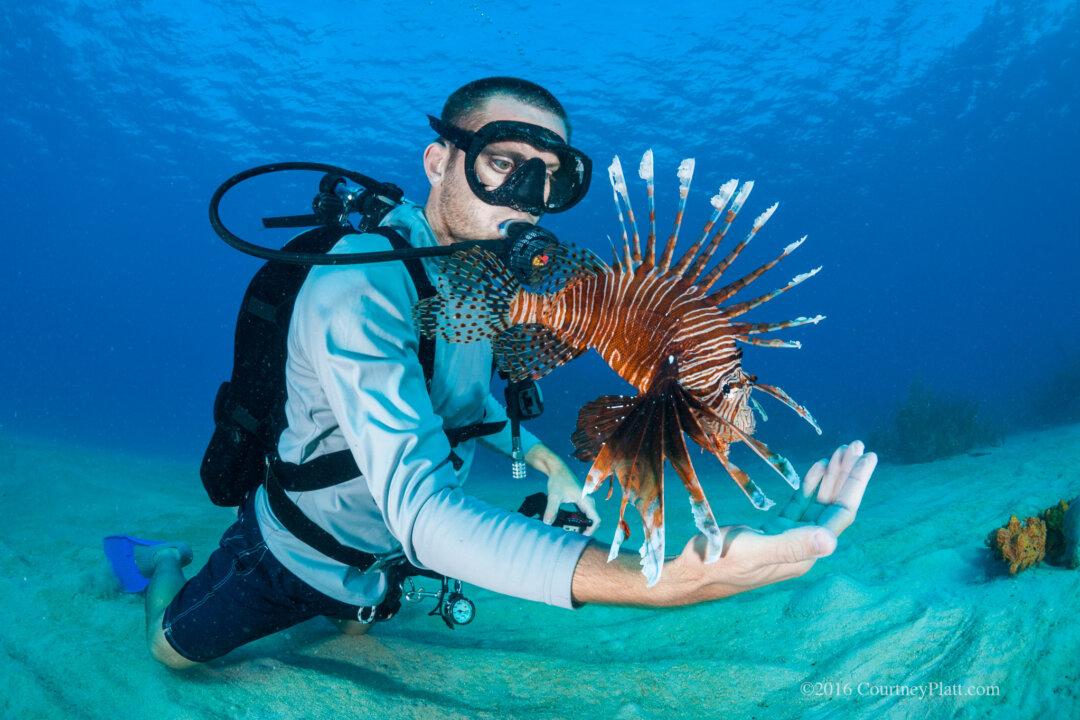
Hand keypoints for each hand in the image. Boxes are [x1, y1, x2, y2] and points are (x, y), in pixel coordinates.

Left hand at [527, 447, 601, 536]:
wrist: (557, 468)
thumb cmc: (558, 480)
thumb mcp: (554, 495)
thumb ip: (551, 509)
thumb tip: (547, 523)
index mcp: (586, 501)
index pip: (596, 519)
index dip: (591, 530)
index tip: (581, 537)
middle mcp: (588, 502)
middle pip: (592, 520)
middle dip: (584, 530)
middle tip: (572, 537)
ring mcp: (585, 502)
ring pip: (588, 518)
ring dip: (581, 526)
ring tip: (569, 532)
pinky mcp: (580, 502)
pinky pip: (583, 514)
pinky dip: (577, 521)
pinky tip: (567, 525)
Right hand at [670, 441, 876, 601]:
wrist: (689, 574)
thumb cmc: (717, 562)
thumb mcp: (753, 550)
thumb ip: (791, 546)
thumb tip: (831, 540)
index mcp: (805, 552)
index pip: (838, 514)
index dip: (854, 485)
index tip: (866, 458)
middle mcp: (802, 546)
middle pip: (832, 506)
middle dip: (846, 476)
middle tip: (857, 446)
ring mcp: (787, 538)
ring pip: (817, 503)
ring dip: (830, 477)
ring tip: (842, 451)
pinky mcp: (771, 532)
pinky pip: (799, 505)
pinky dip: (808, 485)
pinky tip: (817, 468)